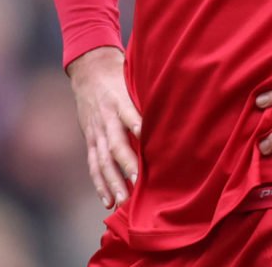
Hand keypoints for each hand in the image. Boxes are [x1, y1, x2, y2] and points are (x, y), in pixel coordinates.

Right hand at [67, 46, 141, 208]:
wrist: (89, 71)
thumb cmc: (120, 77)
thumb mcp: (134, 80)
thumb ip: (150, 97)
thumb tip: (182, 109)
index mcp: (120, 101)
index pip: (129, 114)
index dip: (136, 125)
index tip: (145, 137)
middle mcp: (107, 118)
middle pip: (115, 143)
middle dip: (126, 163)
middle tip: (138, 181)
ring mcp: (96, 131)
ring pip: (102, 160)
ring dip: (112, 181)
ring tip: (122, 200)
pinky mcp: (91, 140)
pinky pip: (93, 165)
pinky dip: (100, 184)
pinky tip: (108, 201)